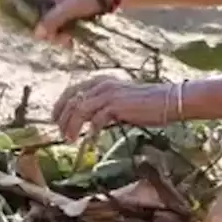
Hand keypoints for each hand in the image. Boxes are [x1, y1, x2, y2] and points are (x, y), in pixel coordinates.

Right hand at [31, 0, 111, 47]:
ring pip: (47, 28)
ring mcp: (54, 10)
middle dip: (47, 34)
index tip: (32, 33)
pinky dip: (63, 36)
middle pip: (36, 23)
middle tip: (62, 39)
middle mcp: (44, 2)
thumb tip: (36, 34)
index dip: (24, 22)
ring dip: (57, 37)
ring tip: (69, 41)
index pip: (22, 9)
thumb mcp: (69, 7)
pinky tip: (70, 43)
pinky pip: (57, 30)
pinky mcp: (64, 17)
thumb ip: (53, 19)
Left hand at [52, 74, 174, 140]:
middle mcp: (102, 84)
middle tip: (62, 134)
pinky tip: (90, 141)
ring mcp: (108, 93)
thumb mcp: (119, 102)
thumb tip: (87, 121)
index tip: (55, 120)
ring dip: (72, 126)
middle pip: (72, 100)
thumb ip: (102, 107)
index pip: (72, 91)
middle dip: (63, 118)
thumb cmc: (145, 104)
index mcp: (101, 81)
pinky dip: (90, 131)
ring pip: (79, 109)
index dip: (60, 106)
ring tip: (70, 139)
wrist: (167, 101)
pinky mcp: (116, 105)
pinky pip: (96, 119)